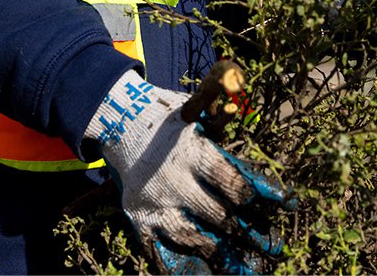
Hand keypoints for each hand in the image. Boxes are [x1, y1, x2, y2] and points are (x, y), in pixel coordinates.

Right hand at [86, 71, 293, 273]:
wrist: (120, 119)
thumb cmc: (166, 118)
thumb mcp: (195, 117)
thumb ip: (221, 138)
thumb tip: (250, 160)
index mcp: (193, 152)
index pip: (228, 181)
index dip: (246, 195)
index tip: (256, 205)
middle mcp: (174, 180)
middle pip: (214, 213)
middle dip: (236, 228)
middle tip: (253, 239)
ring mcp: (155, 200)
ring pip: (187, 235)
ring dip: (210, 248)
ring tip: (226, 258)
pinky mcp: (137, 214)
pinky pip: (153, 246)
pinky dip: (169, 262)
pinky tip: (186, 271)